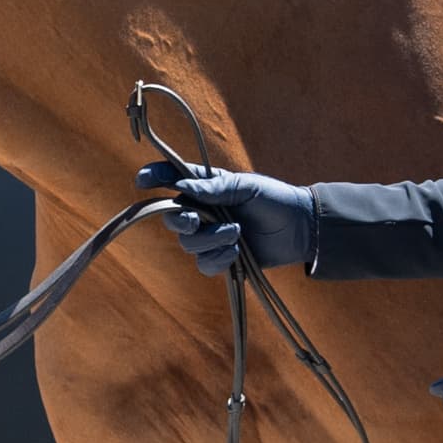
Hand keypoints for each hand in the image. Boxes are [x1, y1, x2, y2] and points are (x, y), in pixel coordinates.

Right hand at [135, 161, 314, 275]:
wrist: (300, 229)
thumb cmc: (275, 199)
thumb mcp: (247, 187)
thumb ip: (215, 187)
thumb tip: (181, 187)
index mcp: (206, 186)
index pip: (172, 179)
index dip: (155, 178)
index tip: (141, 181)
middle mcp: (203, 211)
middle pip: (172, 219)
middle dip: (181, 221)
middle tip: (196, 220)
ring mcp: (210, 236)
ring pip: (188, 244)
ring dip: (210, 240)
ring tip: (237, 234)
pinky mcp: (221, 259)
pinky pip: (204, 265)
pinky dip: (218, 259)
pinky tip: (236, 253)